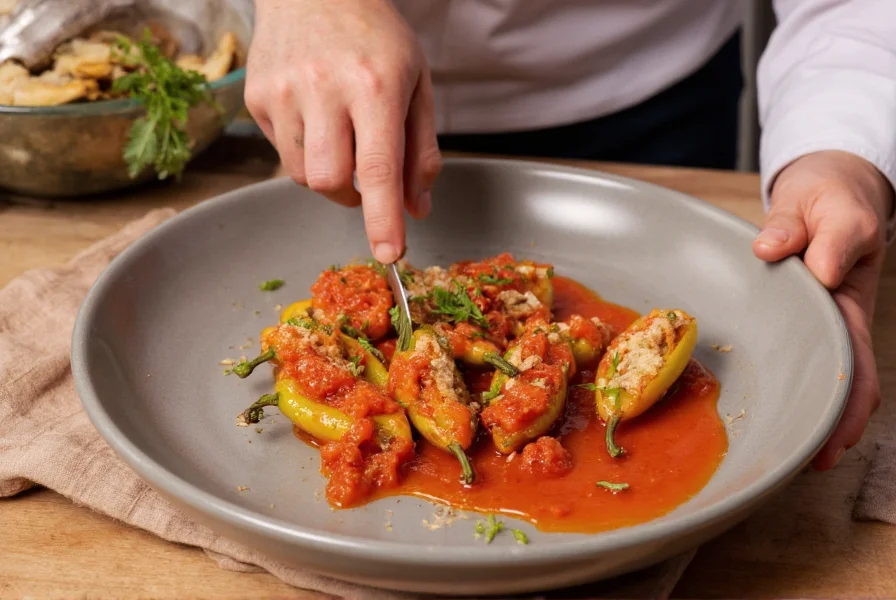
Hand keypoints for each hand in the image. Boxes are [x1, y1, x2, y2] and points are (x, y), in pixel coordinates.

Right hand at [245, 0, 441, 263]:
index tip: (388, 254)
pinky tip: (313, 114)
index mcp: (374, 84)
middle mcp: (324, 88)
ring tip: (339, 133)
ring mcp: (283, 91)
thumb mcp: (417, 84)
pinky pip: (282, 152)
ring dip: (327, 173)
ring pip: (303, 174)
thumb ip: (421, 150)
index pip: (377, 168)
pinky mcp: (256, 96)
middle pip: (330, 181)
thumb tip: (416, 209)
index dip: (383, 219)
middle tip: (364, 175)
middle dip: (350, 196)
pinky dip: (304, 150)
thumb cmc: (376, 37)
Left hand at [753, 150, 892, 468]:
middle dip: (839, 416)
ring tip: (809, 456)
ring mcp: (825, 318)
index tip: (842, 419)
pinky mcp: (806, 318)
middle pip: (848, 372)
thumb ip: (797, 228)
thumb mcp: (814, 202)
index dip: (850, 387)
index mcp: (845, 287)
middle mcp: (840, 311)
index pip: (851, 345)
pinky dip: (804, 384)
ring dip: (824, 412)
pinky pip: (809, 355)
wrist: (830, 189)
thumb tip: (775, 253)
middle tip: (821, 459)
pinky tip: (790, 412)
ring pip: (831, 372)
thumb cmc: (827, 195)